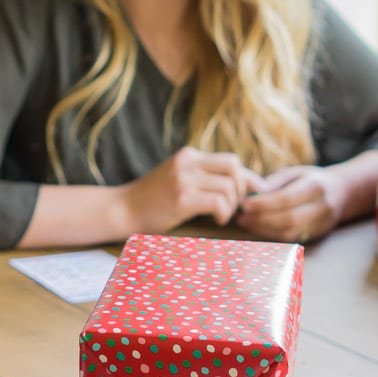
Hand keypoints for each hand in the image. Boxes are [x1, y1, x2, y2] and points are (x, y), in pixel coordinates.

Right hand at [119, 146, 262, 233]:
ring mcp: (184, 180)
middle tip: (236, 206)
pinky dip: (223, 214)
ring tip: (222, 215)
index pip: (230, 160)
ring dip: (232, 205)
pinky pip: (218, 203)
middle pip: (234, 167)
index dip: (248, 177)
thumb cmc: (152, 199)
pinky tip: (216, 221)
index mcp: (188, 155)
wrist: (122, 209)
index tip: (254, 193)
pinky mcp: (182, 199)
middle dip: (242, 189)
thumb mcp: (177, 176)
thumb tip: (237, 182)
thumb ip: (201, 175)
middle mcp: (187, 162)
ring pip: (228, 187)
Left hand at [235, 165, 342, 242]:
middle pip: (288, 219)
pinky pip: (292, 239)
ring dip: (263, 230)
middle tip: (241, 217)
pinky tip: (258, 229)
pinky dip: (272, 235)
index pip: (286, 199)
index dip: (263, 204)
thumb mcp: (295, 173)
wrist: (345, 192)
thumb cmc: (313, 179)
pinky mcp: (317, 235)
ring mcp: (322, 224)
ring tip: (246, 223)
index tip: (244, 204)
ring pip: (289, 233)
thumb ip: (274, 183)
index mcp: (316, 187)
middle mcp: (322, 208)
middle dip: (261, 220)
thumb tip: (250, 195)